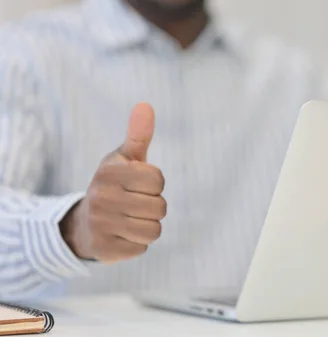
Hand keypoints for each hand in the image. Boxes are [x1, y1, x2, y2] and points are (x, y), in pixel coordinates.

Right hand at [61, 103, 166, 262]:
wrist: (83, 224)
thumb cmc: (113, 186)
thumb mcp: (124, 159)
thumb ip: (138, 134)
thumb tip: (146, 105)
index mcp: (109, 172)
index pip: (158, 181)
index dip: (154, 185)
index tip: (137, 185)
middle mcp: (101, 197)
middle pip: (160, 207)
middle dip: (152, 207)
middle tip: (132, 205)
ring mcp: (101, 224)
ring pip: (154, 229)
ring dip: (147, 226)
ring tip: (129, 220)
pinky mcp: (105, 249)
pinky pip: (142, 246)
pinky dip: (137, 242)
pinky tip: (121, 235)